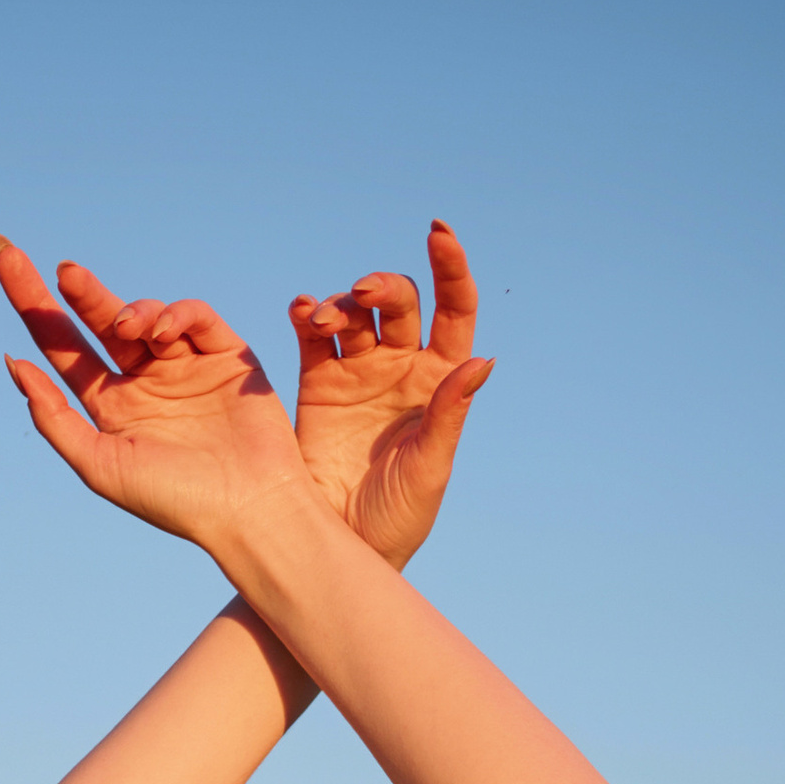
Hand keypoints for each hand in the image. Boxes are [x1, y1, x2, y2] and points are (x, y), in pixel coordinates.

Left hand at [0, 241, 312, 558]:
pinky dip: (176, 314)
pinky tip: (162, 332)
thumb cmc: (174, 499)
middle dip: (78, 292)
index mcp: (109, 407)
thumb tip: (14, 364)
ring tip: (125, 327)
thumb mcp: (100, 465)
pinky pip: (194, 317)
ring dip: (130, 312)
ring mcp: (183, 364)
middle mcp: (143, 381)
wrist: (249, 509)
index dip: (36, 307)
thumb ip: (55, 418)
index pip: (64, 348)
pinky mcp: (225, 354)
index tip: (7, 262)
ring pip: (145, 316)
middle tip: (63, 271)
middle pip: (99, 321)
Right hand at [288, 222, 491, 568]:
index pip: (454, 310)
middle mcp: (402, 368)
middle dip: (382, 288)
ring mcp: (360, 373)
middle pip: (399, 303)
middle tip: (363, 296)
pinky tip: (301, 311)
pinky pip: (313, 337)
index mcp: (440, 380)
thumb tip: (483, 360)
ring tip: (321, 322)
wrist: (341, 548)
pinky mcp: (318, 385)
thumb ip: (450, 413)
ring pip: (354, 314)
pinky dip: (306, 315)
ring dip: (339, 305)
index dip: (451, 268)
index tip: (439, 235)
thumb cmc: (397, 518)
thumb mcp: (430, 469)